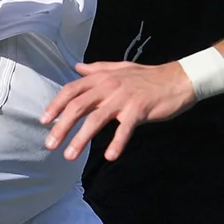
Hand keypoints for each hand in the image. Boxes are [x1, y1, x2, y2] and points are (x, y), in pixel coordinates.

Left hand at [40, 60, 195, 162]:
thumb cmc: (148, 77)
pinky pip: (125, 129)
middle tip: (50, 145)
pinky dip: (117, 143)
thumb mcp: (120, 68)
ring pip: (95, 119)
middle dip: (61, 126)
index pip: (71, 90)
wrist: (178, 79)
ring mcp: (123, 98)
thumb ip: (97, 69)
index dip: (55, 105)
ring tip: (70, 156)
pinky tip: (110, 156)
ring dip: (81, 139)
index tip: (44, 121)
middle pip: (78, 106)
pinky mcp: (139, 110)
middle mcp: (109, 86)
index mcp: (102, 77)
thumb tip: (77, 67)